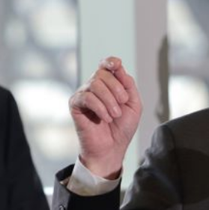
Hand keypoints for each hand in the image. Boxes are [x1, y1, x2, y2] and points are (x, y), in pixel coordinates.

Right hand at [70, 57, 141, 178]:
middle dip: (116, 88)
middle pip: (102, 73)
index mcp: (109, 84)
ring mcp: (83, 94)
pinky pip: (86, 97)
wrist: (112, 148)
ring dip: (109, 100)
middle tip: (122, 104)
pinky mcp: (75, 104)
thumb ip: (128, 85)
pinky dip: (100, 107)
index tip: (116, 65)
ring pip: (95, 84)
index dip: (110, 62)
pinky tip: (105, 118)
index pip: (106, 65)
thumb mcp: (133, 104)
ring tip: (115, 115)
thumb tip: (119, 68)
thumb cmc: (122, 128)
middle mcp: (94, 86)